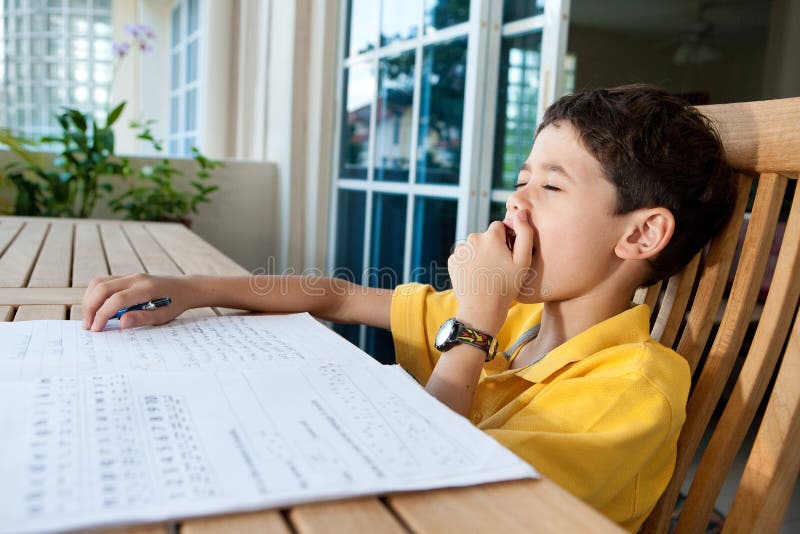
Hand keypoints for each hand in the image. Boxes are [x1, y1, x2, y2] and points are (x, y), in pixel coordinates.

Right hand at [82, 273, 191, 330]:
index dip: (103, 315)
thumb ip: (142, 318)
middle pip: (102, 288)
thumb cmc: (175, 304)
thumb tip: (122, 323)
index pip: (117, 299)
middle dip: (90, 308)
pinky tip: (97, 308)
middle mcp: (135, 278)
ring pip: (99, 282)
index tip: (96, 330)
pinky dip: (95, 295)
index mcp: (146, 289)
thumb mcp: (163, 316)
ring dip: (89, 300)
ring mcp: (129, 275)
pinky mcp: (126, 277)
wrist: (184, 288)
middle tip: (88, 327)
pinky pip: (104, 282)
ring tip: (90, 319)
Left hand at [447, 210, 533, 334]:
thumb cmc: (506, 286)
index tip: (508, 255)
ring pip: (473, 246)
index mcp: (491, 236)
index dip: (505, 239)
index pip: (499, 227)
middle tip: (497, 267)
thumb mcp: (523, 261)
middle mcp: (473, 239)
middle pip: (485, 237)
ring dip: (479, 254)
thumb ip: (525, 233)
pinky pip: (463, 256)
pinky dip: (468, 263)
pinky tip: (475, 276)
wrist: (482, 309)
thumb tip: (522, 212)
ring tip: (486, 273)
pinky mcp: (452, 261)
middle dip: (491, 246)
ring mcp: (460, 250)